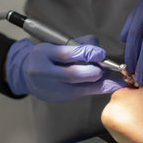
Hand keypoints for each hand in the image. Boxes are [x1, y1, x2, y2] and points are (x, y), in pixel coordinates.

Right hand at [6, 35, 126, 102]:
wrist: (27, 75)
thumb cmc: (46, 56)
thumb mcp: (56, 43)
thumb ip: (79, 43)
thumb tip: (99, 50)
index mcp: (42, 54)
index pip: (67, 54)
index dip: (87, 53)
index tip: (101, 53)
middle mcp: (44, 73)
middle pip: (73, 75)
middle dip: (94, 71)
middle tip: (106, 67)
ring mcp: (51, 89)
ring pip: (80, 89)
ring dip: (101, 84)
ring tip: (115, 81)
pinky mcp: (58, 99)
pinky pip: (81, 94)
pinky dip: (96, 90)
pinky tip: (108, 86)